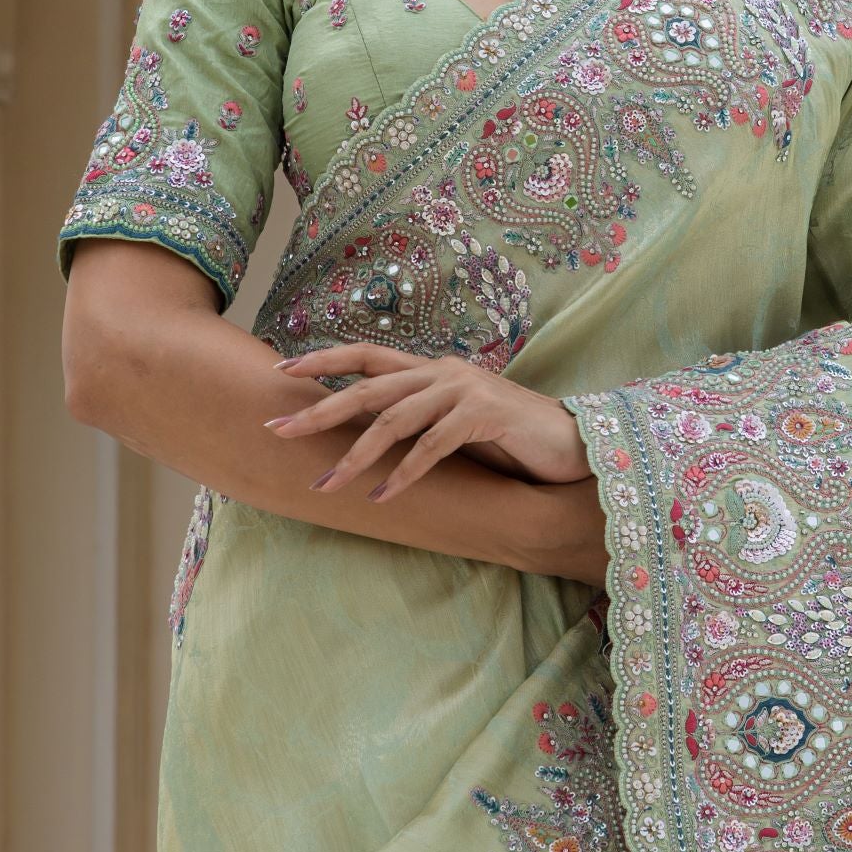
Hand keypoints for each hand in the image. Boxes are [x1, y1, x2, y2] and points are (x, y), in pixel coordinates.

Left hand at [266, 344, 592, 503]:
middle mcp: (444, 371)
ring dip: (357, 455)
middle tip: (278, 430)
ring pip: (395, 419)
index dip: (323, 359)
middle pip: (369, 386)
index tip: (279, 369)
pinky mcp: (486, 415)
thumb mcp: (455, 423)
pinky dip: (406, 473)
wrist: (573, 443)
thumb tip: (366, 433)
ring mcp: (465, 390)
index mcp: (432, 369)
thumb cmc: (511, 439)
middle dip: (319, 410)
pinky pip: (434, 446)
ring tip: (326, 485)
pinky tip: (383, 497)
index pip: (367, 354)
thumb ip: (418, 419)